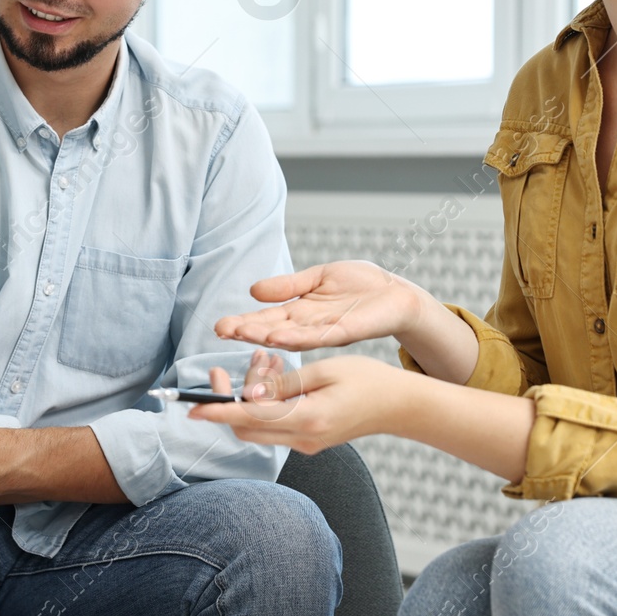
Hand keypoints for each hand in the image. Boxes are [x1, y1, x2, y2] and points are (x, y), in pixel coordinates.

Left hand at [188, 355, 411, 453]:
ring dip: (249, 396)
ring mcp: (306, 443)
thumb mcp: (325, 371)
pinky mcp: (309, 440)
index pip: (249, 418)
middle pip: (246, 428)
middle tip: (222, 369)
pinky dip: (266, 403)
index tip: (191, 408)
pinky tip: (278, 375)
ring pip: (258, 426)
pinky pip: (275, 425)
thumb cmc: (368, 380)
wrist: (400, 406)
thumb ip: (284, 384)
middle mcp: (303, 438)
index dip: (217, 411)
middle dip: (226, 400)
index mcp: (308, 419)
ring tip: (264, 361)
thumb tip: (248, 392)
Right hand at [215, 261, 424, 350]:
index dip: (242, 322)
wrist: (396, 293)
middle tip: (221, 331)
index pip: (264, 319)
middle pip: (271, 330)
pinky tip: (278, 336)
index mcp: (299, 313)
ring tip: (243, 334)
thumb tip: (253, 290)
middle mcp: (308, 327)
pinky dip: (298, 337)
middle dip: (246, 331)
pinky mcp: (346, 332)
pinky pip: (319, 337)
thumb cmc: (360, 285)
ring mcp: (325, 331)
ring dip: (266, 337)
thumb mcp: (317, 277)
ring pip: (290, 338)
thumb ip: (287, 286)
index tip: (220, 326)